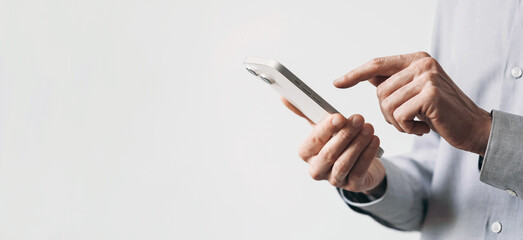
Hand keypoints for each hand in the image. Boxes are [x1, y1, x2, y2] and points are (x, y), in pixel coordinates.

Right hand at [281, 98, 385, 193]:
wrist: (357, 164)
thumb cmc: (336, 142)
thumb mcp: (322, 128)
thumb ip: (305, 113)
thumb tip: (284, 97)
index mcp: (306, 153)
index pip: (313, 141)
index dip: (326, 129)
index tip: (339, 116)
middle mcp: (317, 169)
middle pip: (329, 153)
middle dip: (344, 135)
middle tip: (358, 118)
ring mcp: (334, 179)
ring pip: (344, 162)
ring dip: (358, 144)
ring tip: (368, 127)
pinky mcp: (352, 185)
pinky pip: (359, 170)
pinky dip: (368, 154)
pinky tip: (375, 140)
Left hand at [334, 52, 491, 155]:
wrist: (472, 128)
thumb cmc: (440, 113)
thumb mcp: (415, 92)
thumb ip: (394, 82)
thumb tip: (366, 75)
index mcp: (417, 59)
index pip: (377, 64)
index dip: (354, 74)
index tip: (337, 83)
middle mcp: (422, 63)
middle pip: (380, 91)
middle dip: (387, 112)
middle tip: (407, 120)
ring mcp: (427, 77)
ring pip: (387, 104)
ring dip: (397, 122)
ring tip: (417, 123)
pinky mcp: (430, 95)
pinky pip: (399, 115)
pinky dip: (406, 128)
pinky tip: (423, 128)